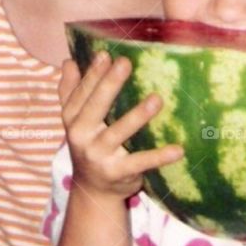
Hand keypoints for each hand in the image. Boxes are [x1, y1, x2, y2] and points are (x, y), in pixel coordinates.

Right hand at [59, 52, 183, 202]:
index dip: (93, 73)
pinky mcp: (117, 173)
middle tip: (125, 63)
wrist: (92, 191)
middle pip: (95, 107)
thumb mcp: (75, 120)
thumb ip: (70, 91)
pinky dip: (159, 157)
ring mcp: (98, 156)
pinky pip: (140, 162)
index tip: (106, 54)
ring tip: (157, 99)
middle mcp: (81, 136)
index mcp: (72, 119)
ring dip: (137, 116)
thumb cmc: (89, 144)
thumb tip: (67, 61)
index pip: (82, 93)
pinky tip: (178, 149)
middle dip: (109, 85)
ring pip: (118, 132)